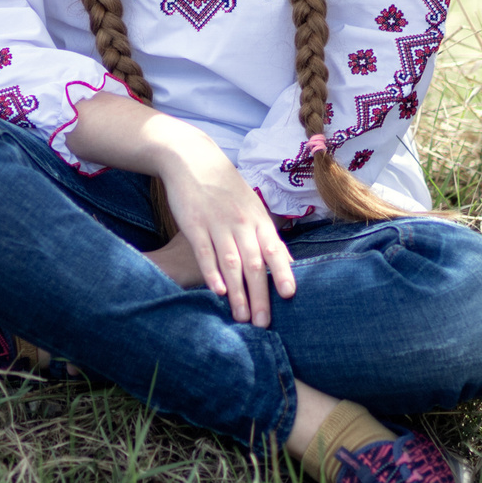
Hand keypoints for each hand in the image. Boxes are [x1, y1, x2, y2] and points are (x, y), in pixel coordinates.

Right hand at [153, 141, 296, 326]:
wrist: (192, 159)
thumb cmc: (225, 188)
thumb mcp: (251, 207)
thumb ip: (266, 235)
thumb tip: (288, 262)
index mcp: (258, 219)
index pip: (274, 250)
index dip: (282, 273)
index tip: (289, 296)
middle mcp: (241, 222)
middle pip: (253, 264)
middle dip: (260, 296)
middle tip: (263, 323)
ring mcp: (217, 223)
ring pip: (231, 263)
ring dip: (237, 293)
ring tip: (241, 317)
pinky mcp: (194, 224)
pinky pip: (205, 252)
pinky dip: (212, 273)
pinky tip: (217, 291)